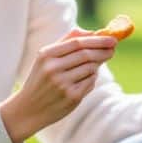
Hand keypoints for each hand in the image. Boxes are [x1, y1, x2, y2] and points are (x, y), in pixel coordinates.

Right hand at [0, 28, 116, 142]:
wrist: (28, 109)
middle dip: (103, 51)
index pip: (77, 42)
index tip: (112, 38)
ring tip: (96, 64)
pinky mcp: (71, 97)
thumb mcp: (46, 58)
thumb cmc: (41, 79)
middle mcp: (53, 68)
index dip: (97, 40)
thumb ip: (66, 42)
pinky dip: (92, 78)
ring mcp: (62, 84)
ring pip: (91, 69)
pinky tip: (86, 79)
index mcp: (46, 55)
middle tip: (113, 49)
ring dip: (97, 65)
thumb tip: (93, 32)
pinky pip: (90, 82)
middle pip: (86, 55)